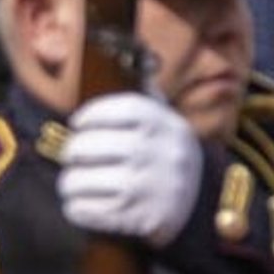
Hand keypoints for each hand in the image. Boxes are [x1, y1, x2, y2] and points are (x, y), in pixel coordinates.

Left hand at [58, 92, 202, 246]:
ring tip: (76, 183)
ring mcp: (147, 186)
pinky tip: (83, 203)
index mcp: (164, 124)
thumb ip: (147, 96)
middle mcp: (157, 153)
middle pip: (89, 146)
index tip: (78, 122)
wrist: (202, 205)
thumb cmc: (170, 156)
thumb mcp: (168, 124)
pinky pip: (86, 210)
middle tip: (75, 156)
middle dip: (73, 152)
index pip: (117, 109)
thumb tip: (133, 55)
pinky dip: (77, 208)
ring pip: (80, 181)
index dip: (91, 114)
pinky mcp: (137, 217)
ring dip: (71, 183)